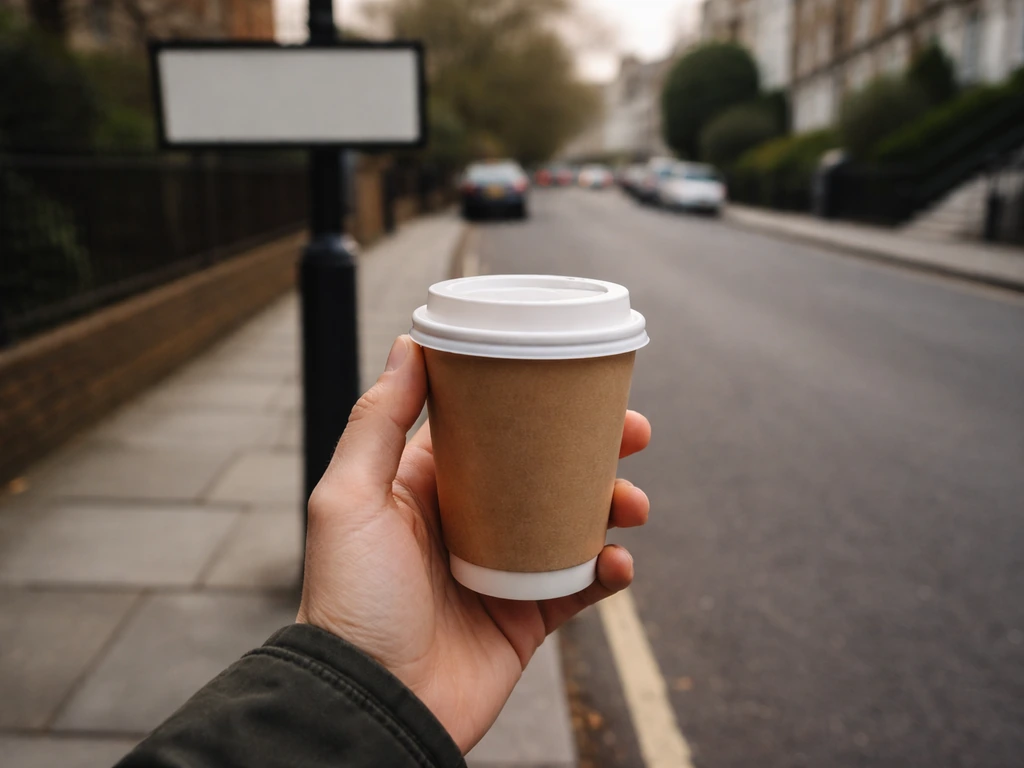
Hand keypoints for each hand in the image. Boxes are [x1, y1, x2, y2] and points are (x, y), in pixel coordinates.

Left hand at [296, 335, 650, 752]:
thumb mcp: (349, 499)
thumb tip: (407, 345)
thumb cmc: (350, 602)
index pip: (489, 429)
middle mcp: (469, 521)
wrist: (372, 705)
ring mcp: (503, 569)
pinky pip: (582, 585)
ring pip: (573, 521)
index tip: (573, 378)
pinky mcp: (527, 616)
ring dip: (613, 504)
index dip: (533, 401)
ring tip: (633, 504)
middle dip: (593, 448)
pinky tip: (618, 562)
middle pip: (545, 469)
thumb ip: (378, 422)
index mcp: (427, 487)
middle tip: (634, 431)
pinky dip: (609, 571)